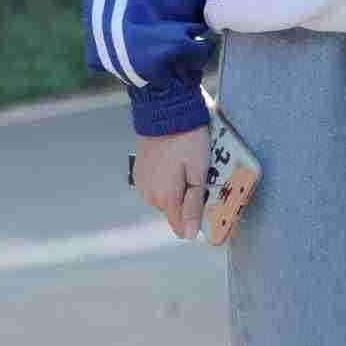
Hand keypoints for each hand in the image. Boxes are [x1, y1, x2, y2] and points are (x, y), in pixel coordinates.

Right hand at [133, 124, 210, 239]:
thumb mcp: (198, 171)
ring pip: (165, 197)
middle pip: (175, 210)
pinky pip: (156, 184)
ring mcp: (142, 183)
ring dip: (177, 187)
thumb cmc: (188, 140)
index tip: (207, 201)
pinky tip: (174, 160)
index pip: (181, 227)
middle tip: (201, 173)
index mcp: (166, 199)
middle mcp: (149, 196)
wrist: (165, 110)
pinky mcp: (139, 171)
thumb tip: (190, 236)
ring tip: (187, 163)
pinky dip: (166, 178)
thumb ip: (194, 204)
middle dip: (189, 198)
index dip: (196, 218)